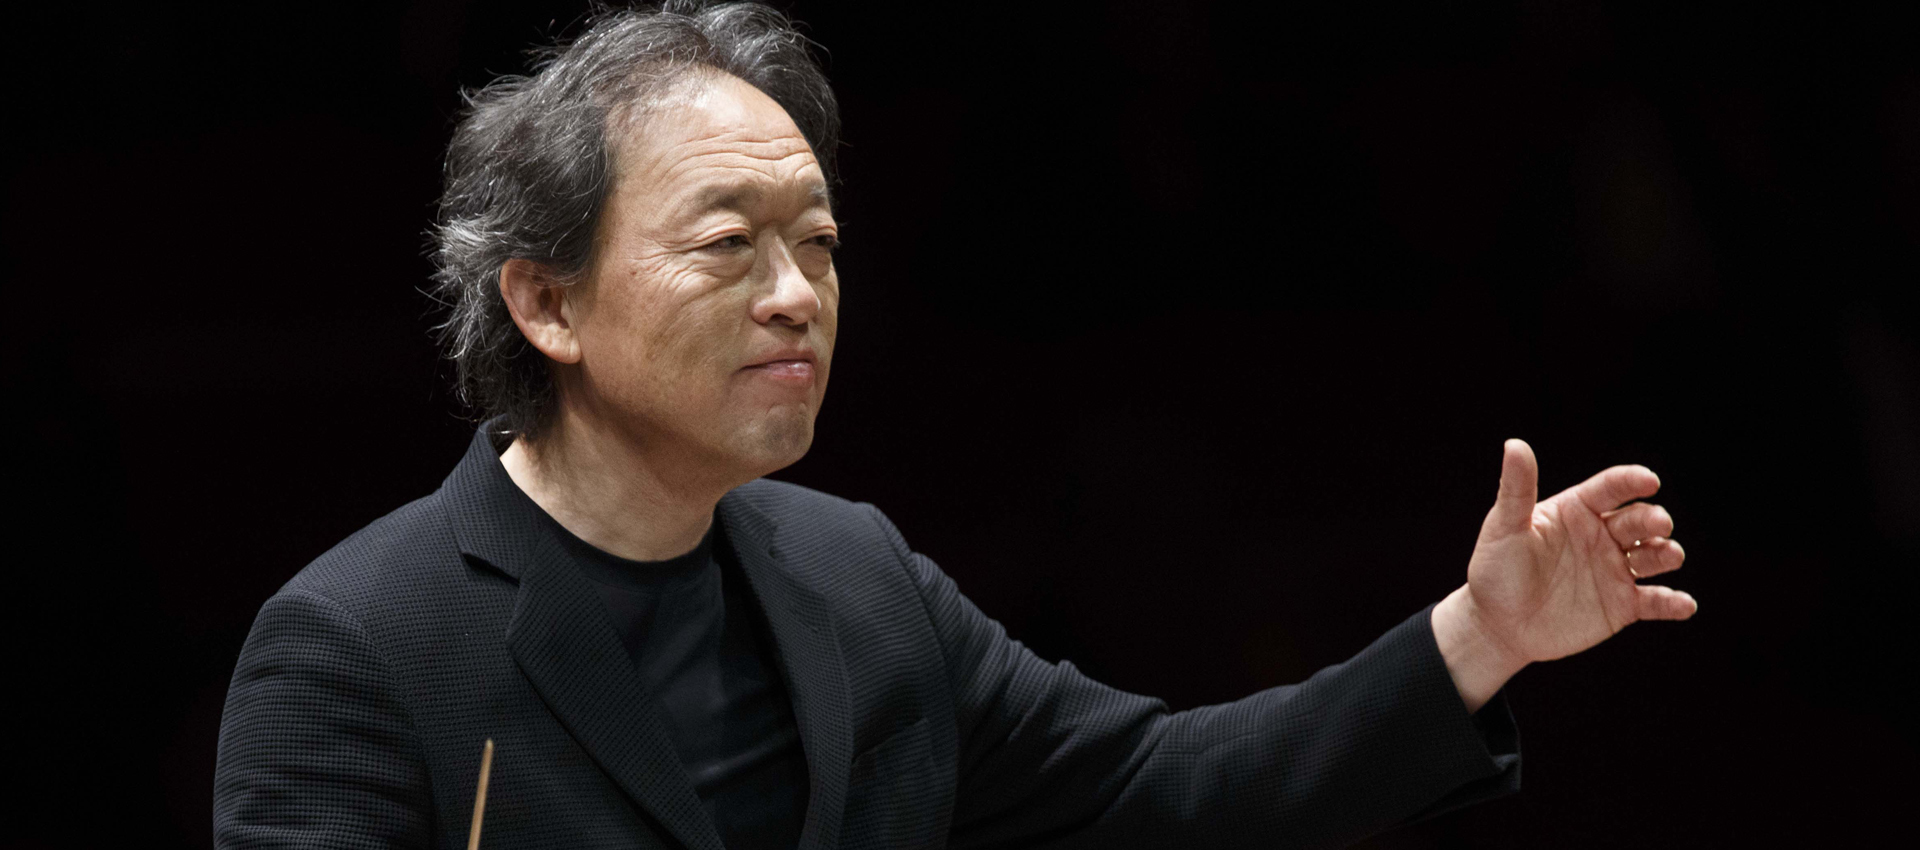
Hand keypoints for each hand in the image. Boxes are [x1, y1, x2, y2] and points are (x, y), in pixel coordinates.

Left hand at [1433, 439, 1696, 710]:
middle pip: (1638, 520)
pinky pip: (1654, 602)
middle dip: (1653, 520)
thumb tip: (1514, 445)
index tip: (1649, 480)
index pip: (1611, 488)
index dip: (1632, 481)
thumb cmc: (1496, 569)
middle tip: (1660, 524)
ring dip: (1666, 554)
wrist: (1497, 624)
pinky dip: (1672, 603)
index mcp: (1577, 510)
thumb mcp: (1504, 527)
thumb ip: (1517, 489)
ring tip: (1669, 555)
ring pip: (1652, 556)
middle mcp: (1602, 536)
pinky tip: (1684, 605)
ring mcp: (1614, 570)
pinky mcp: (1621, 605)